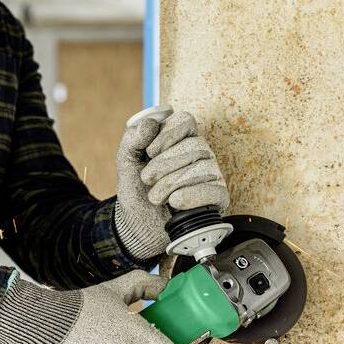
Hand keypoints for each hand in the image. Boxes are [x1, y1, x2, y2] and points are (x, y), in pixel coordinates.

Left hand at [114, 109, 229, 259]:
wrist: (137, 223)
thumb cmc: (136, 189)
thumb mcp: (126, 161)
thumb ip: (133, 138)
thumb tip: (150, 124)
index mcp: (180, 139)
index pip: (186, 121)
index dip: (168, 135)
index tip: (150, 151)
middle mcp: (199, 153)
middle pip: (195, 146)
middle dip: (164, 165)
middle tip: (146, 179)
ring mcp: (211, 174)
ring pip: (203, 168)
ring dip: (172, 183)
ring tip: (155, 196)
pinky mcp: (217, 197)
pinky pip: (215, 190)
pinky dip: (192, 196)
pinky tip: (175, 201)